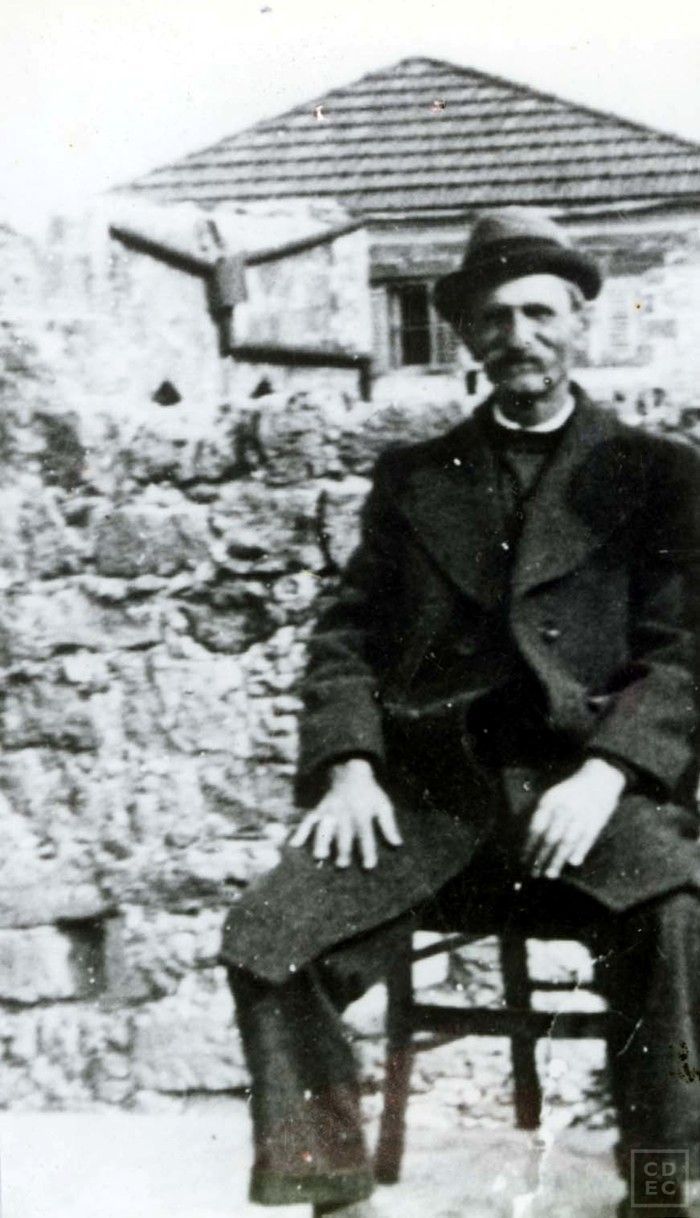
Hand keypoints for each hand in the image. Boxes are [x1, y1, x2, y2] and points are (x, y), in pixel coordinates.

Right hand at [290, 758, 402, 868]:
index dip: (368, 850)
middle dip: (342, 848)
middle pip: (343, 833)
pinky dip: (300, 831)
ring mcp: (330, 811)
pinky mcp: (319, 809)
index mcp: (362, 813)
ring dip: (321, 841)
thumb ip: (389, 825)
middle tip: (342, 865)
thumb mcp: (383, 805)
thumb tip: (398, 844)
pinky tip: (294, 845)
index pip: (366, 834)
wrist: (350, 771)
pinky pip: (308, 820)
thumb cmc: (369, 793)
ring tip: (319, 856)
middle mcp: (345, 813)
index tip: (369, 865)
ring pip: (324, 827)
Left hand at [522, 758, 625, 879]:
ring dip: (557, 859)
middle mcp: (565, 807)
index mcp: (550, 800)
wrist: (600, 776)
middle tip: (533, 873)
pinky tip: (573, 863)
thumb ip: (542, 816)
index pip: (536, 827)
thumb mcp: (552, 796)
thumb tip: (529, 841)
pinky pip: (587, 839)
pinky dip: (580, 851)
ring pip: (568, 841)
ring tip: (550, 874)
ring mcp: (582, 814)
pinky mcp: (597, 820)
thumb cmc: (571, 791)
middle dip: (540, 857)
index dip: (529, 845)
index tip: (523, 860)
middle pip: (550, 837)